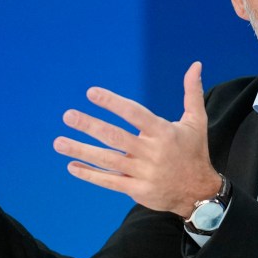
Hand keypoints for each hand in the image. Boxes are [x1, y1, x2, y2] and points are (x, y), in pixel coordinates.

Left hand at [53, 61, 220, 216]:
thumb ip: (192, 93)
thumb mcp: (196, 122)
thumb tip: (196, 65)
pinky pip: (109, 181)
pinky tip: (72, 165)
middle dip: (90, 125)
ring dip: (81, 150)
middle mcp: (152, 152)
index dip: (113, 102)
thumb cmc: (194, 152)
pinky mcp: (137, 190)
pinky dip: (90, 174)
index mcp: (164, 132)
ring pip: (108, 160)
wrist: (199, 192)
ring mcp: (143, 173)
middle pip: (115, 137)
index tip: (91, 93)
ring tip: (58, 142)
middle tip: (68, 115)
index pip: (134, 114)